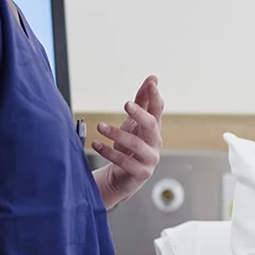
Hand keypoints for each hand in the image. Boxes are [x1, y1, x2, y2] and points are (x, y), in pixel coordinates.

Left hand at [94, 76, 163, 205]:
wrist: (123, 176)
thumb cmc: (130, 146)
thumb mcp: (134, 122)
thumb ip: (142, 101)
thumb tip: (153, 79)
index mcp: (154, 127)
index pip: (158, 109)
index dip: (155, 96)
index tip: (151, 83)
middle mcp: (155, 142)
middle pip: (152, 125)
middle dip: (140, 114)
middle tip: (126, 104)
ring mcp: (150, 158)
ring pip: (137, 144)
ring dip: (117, 134)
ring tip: (100, 126)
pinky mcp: (141, 173)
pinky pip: (126, 162)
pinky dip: (109, 153)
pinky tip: (96, 144)